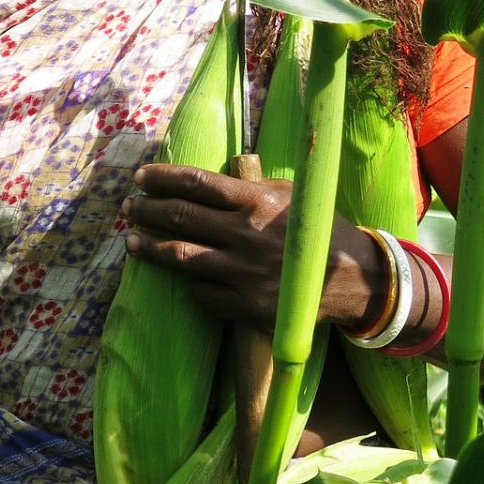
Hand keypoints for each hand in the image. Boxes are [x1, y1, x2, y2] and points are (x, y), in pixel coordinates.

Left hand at [120, 163, 385, 332]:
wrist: (356, 282)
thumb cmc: (318, 231)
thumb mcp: (292, 196)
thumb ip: (253, 186)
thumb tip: (213, 177)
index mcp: (256, 202)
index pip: (196, 183)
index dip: (161, 178)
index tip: (139, 177)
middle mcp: (245, 234)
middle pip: (180, 217)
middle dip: (146, 210)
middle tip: (127, 207)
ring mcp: (244, 272)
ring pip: (181, 257)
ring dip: (150, 248)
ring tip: (131, 242)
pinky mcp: (247, 305)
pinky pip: (203, 294)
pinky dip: (190, 285)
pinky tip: (179, 278)